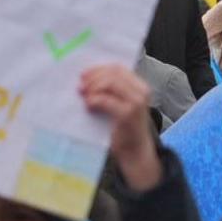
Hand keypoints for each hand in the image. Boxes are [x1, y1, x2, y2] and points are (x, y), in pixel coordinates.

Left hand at [79, 65, 160, 191]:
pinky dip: (93, 100)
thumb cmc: (125, 129)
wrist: (136, 152)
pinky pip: (105, 100)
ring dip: (92, 87)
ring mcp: (136, 103)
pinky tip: (88, 106)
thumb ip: (111, 91)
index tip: (84, 75)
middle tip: (80, 86)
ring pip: (109, 83)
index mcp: (140, 87)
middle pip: (113, 73)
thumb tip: (87, 78)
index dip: (98, 69)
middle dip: (93, 77)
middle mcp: (141, 92)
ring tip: (83, 96)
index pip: (118, 68)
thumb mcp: (121, 105)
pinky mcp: (127, 114)